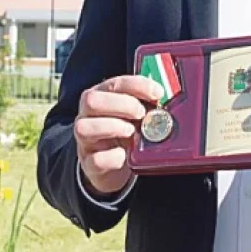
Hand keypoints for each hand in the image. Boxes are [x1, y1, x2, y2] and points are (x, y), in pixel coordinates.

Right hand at [74, 76, 162, 195]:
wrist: (117, 167)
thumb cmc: (128, 133)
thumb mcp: (137, 115)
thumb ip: (148, 104)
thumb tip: (166, 98)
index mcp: (101, 97)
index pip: (114, 84)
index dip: (137, 85)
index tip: (157, 93)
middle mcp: (87, 116)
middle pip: (92, 100)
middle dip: (122, 104)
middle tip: (142, 114)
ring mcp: (85, 140)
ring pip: (84, 127)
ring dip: (113, 127)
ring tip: (132, 132)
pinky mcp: (89, 164)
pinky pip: (95, 159)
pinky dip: (113, 157)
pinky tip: (125, 155)